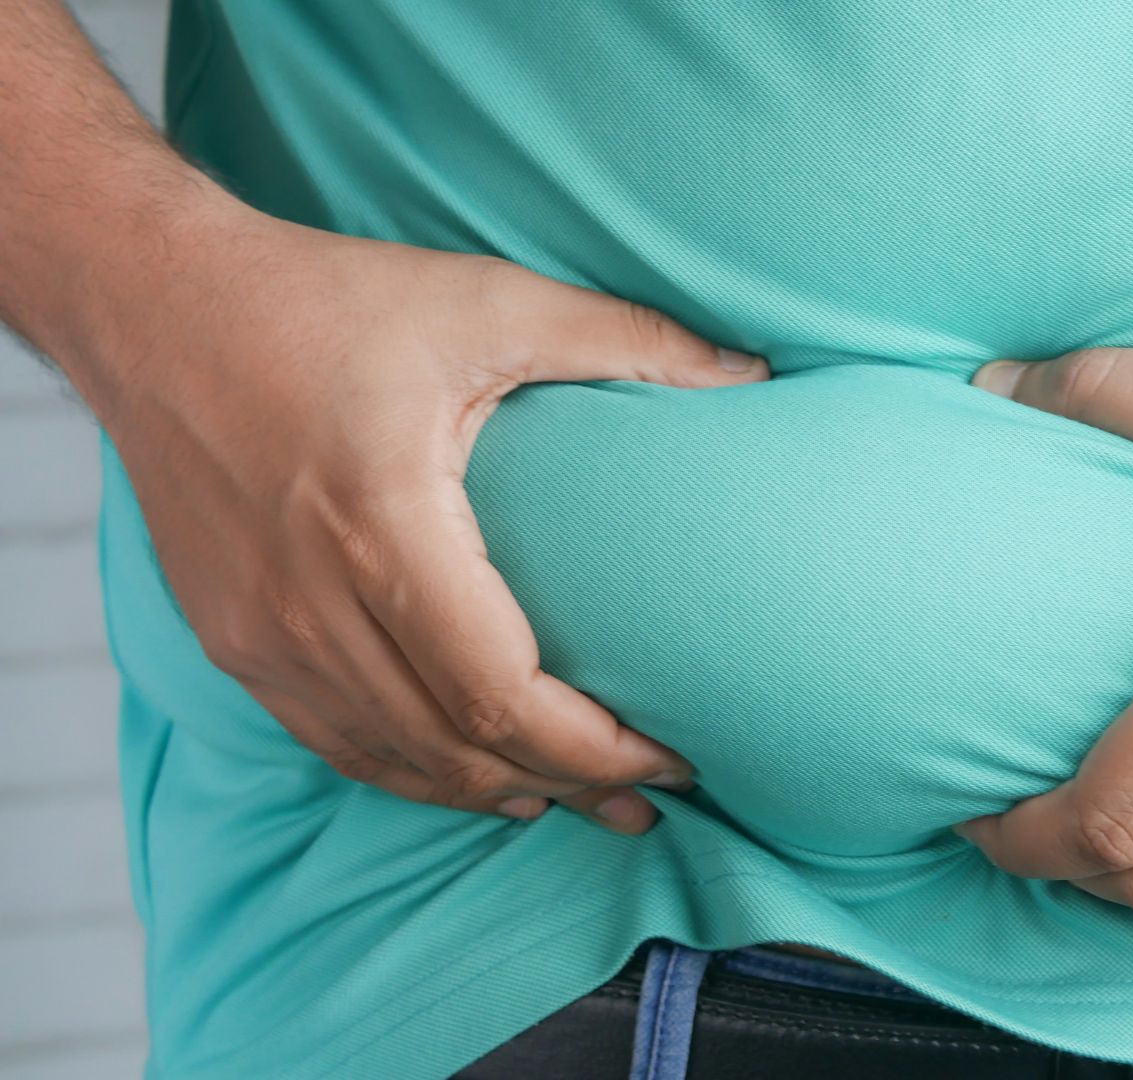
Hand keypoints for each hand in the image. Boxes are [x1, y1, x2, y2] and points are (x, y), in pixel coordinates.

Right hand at [87, 206, 767, 831]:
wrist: (155, 307)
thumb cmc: (325, 300)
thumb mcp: (487, 300)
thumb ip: (627, 339)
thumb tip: (750, 376)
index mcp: (383, 524)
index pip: (503, 693)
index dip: (597, 748)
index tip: (673, 756)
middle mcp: (311, 599)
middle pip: (458, 746)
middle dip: (568, 785)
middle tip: (649, 800)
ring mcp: (260, 632)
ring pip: (395, 761)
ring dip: (494, 791)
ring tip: (579, 803)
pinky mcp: (232, 639)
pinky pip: (334, 742)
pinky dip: (414, 773)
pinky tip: (474, 777)